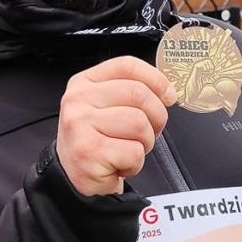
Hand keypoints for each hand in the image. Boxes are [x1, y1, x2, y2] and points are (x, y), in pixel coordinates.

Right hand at [55, 56, 174, 196]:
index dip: (155, 78)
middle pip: (138, 94)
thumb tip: (168, 92)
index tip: (168, 95)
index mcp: (84, 83)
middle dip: (156, 117)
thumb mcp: (104, 107)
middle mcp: (78, 100)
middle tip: (149, 133)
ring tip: (129, 150)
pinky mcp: (88, 151)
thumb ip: (130, 92)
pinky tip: (119, 165)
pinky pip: (134, 152)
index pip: (126, 66)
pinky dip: (135, 164)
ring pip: (139, 123)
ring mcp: (81, 125)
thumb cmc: (96, 141)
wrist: (72, 176)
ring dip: (145, 143)